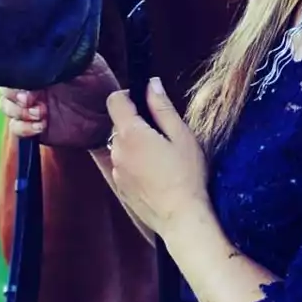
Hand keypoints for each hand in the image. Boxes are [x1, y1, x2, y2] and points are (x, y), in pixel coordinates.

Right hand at [0, 54, 121, 148]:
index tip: (30, 84)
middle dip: (14, 94)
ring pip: (6, 106)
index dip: (17, 75)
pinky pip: (16, 128)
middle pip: (5, 86)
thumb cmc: (100, 86)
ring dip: (18, 111)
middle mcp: (32, 85)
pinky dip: (24, 128)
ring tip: (41, 113)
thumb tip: (47, 51)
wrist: (109, 118)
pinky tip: (41, 125)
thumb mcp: (87, 65)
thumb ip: (65, 58)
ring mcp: (32, 107)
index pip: (16, 66)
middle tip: (31, 100)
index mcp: (42, 68)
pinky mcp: (35, 128)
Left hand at [94, 78, 212, 239]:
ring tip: (162, 157)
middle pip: (118, 124)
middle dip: (137, 123)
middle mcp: (117, 150)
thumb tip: (151, 83)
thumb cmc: (187, 175)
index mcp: (131, 134)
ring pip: (121, 145)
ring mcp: (116, 171)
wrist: (181, 218)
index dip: (129, 96)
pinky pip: (123, 165)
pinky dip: (135, 163)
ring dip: (135, 144)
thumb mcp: (181, 135)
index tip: (147, 104)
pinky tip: (156, 174)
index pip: (114, 100)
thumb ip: (162, 107)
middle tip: (163, 135)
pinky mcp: (120, 187)